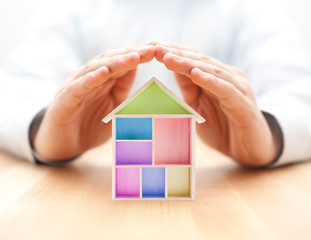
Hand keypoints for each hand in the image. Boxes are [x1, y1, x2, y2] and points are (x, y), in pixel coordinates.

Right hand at [34, 43, 154, 160]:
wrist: (63, 145)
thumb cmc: (90, 126)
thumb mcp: (113, 108)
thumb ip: (122, 90)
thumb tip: (136, 71)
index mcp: (102, 80)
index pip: (122, 63)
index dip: (139, 55)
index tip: (159, 49)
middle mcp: (89, 79)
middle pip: (111, 61)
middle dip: (132, 54)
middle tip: (152, 48)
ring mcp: (75, 87)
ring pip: (96, 69)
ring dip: (116, 63)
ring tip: (134, 57)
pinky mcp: (64, 100)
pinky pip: (78, 87)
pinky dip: (90, 79)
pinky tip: (103, 72)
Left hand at [155, 43, 281, 166]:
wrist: (250, 150)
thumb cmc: (222, 128)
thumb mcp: (198, 107)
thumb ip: (189, 88)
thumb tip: (172, 68)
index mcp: (217, 77)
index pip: (194, 59)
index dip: (174, 52)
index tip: (152, 47)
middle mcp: (229, 78)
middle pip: (201, 62)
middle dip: (177, 54)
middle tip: (156, 48)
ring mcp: (238, 89)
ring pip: (212, 72)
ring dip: (190, 64)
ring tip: (169, 58)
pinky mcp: (244, 104)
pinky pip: (226, 90)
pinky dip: (211, 81)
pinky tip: (196, 74)